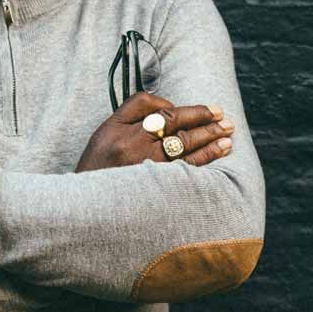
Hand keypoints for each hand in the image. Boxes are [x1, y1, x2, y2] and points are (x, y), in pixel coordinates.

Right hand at [74, 91, 234, 171]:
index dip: (174, 105)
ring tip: (227, 130)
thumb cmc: (96, 170)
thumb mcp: (102, 136)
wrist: (85, 207)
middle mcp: (130, 145)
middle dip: (200, 116)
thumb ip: (130, 116)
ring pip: (184, 142)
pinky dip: (206, 156)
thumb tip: (164, 105)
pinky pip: (187, 166)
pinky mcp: (156, 187)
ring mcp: (144, 166)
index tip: (189, 109)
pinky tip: (220, 149)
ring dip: (209, 135)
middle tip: (221, 114)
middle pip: (172, 121)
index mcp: (115, 129)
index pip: (149, 104)